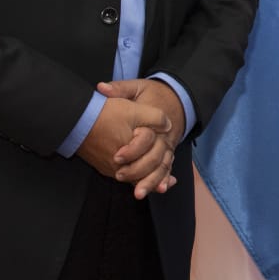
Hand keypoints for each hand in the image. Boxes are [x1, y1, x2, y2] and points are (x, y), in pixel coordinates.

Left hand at [96, 79, 185, 197]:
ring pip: (163, 166)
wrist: (177, 97)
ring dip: (151, 180)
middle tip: (120, 176)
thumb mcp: (137, 87)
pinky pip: (168, 168)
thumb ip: (120, 89)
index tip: (116, 156)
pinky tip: (160, 190)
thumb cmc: (153, 94)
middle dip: (139, 169)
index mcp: (155, 119)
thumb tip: (101, 88)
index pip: (146, 137)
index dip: (133, 148)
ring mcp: (168, 146)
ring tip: (138, 192)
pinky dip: (164, 179)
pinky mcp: (169, 152)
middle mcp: (164, 135)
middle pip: (155, 156)